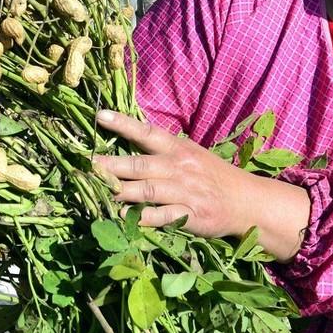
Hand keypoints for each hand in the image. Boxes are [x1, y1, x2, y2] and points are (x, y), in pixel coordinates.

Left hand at [92, 110, 310, 261]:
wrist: (246, 202)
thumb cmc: (213, 176)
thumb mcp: (192, 154)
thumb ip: (164, 149)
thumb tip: (131, 138)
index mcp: (179, 149)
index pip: (147, 132)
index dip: (123, 123)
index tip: (99, 116)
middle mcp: (179, 167)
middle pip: (139, 164)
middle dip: (111, 164)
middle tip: (86, 163)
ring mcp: (184, 192)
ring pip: (145, 190)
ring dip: (119, 191)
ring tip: (95, 190)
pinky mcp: (189, 216)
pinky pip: (160, 216)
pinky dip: (140, 217)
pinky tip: (121, 216)